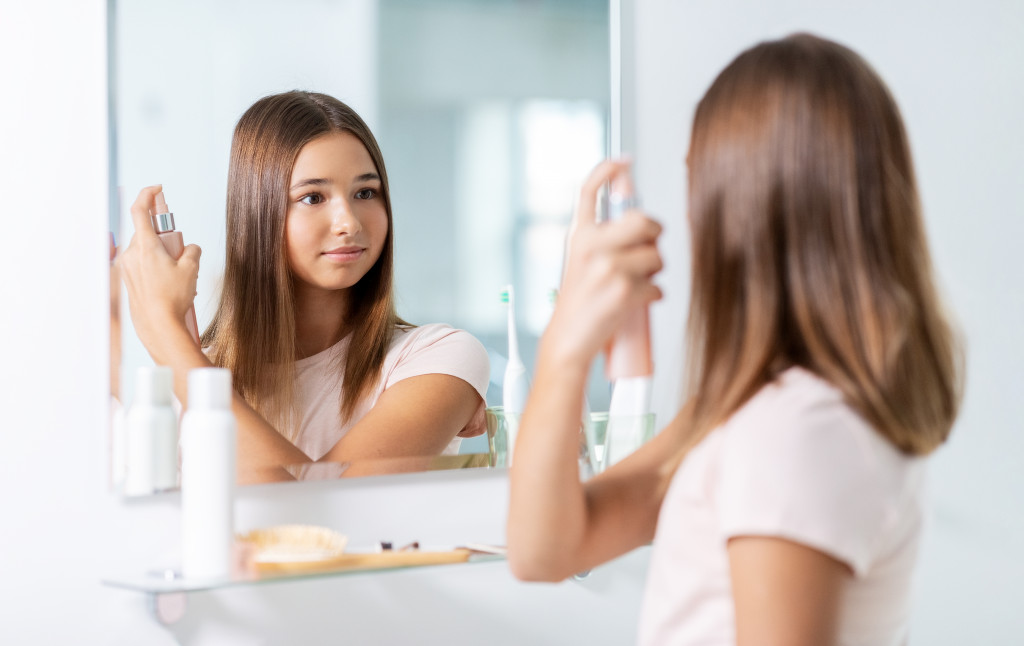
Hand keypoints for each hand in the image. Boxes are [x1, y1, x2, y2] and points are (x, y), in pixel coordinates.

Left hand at [117, 185, 201, 361]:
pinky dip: (156, 266)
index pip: (140, 210)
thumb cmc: (171, 299)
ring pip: (145, 249)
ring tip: (177, 273)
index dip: (148, 195)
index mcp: (145, 246)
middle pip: (147, 232)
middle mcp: (132, 253)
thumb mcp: (191, 269)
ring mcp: (127, 267)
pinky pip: (142, 264)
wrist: (158, 325)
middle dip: (164, 236)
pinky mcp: (128, 280)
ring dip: (161, 253)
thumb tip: (191, 248)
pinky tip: (169, 282)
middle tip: (180, 249)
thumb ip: (193, 250)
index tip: (157, 190)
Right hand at [542, 160, 662, 370]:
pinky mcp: (625, 291)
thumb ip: (603, 239)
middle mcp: (591, 246)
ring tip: (635, 285)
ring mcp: (608, 268)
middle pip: (643, 220)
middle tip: (650, 248)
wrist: (568, 340)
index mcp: (578, 236)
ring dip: (655, 273)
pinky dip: (653, 297)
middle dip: (655, 234)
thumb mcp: (581, 262)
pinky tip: (637, 303)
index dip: (607, 171)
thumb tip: (643, 224)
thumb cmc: (579, 303)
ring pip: (656, 257)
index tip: (623, 161)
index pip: (589, 191)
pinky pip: (658, 287)